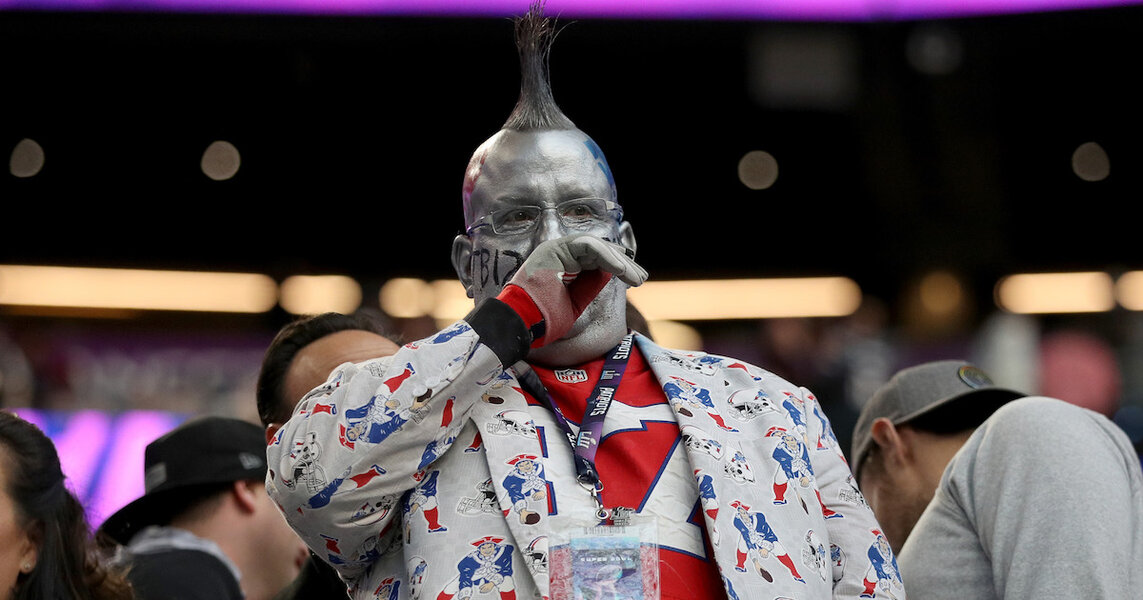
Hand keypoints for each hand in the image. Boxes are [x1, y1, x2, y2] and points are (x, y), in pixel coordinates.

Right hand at [501, 235, 646, 345]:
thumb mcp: (575, 301)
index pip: (596, 258)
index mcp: (563, 265)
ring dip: (619, 261)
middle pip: (599, 250)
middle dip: (623, 263)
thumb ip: (590, 284)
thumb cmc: (543, 319)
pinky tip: (620, 270)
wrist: (521, 324)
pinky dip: (606, 256)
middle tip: (641, 277)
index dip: (617, 266)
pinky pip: (587, 246)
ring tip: (635, 277)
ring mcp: (555, 249)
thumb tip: (613, 272)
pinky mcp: (554, 249)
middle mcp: (559, 253)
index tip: (635, 279)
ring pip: (596, 246)